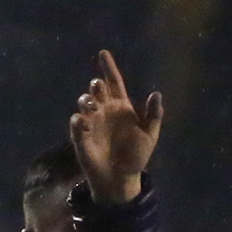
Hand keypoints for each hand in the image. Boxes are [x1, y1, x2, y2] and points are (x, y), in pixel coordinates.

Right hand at [69, 49, 163, 203]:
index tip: (103, 53)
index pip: (113, 83)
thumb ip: (153, 115)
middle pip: (97, 92)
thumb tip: (155, 94)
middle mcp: (104, 112)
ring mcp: (91, 124)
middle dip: (96, 86)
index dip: (109, 68)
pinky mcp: (81, 139)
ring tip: (90, 103)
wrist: (121, 178)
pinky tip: (81, 120)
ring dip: (86, 101)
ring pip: (84, 105)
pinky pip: (76, 125)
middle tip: (97, 86)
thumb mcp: (150, 134)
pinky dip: (77, 121)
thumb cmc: (136, 156)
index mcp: (121, 108)